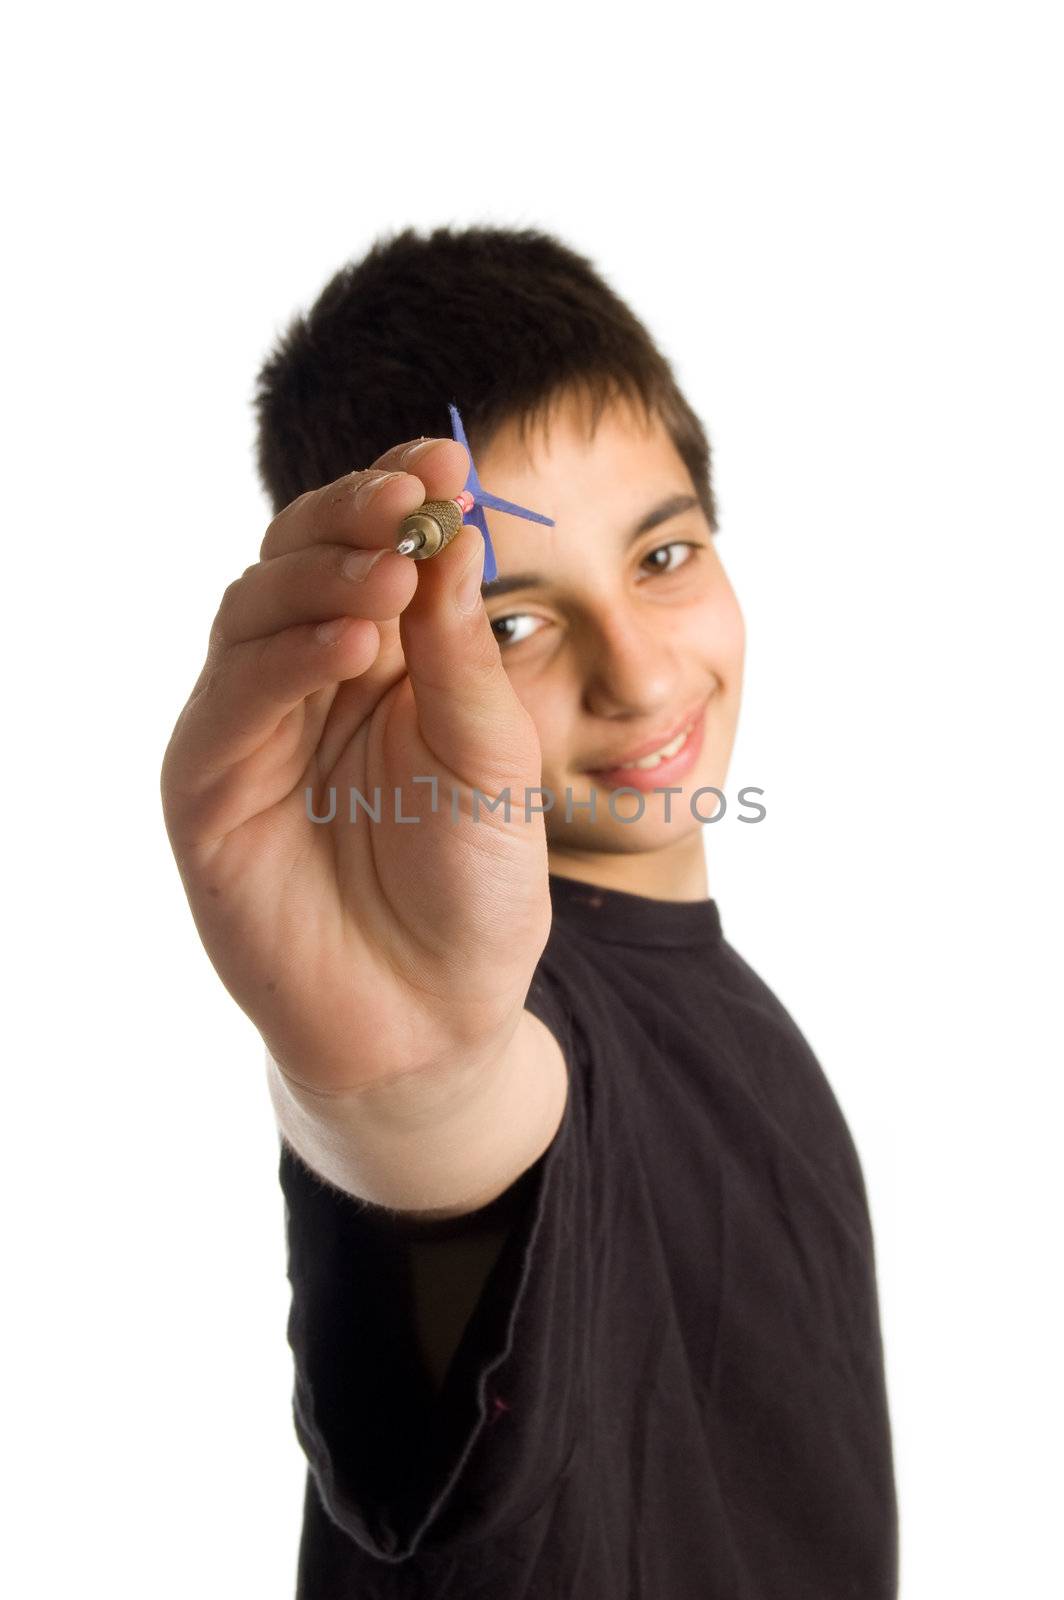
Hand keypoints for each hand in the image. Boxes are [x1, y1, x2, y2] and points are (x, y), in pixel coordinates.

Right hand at [160, 437, 550, 1095]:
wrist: (434, 1016)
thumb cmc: (473, 888)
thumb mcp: (491, 757)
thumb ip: (461, 650)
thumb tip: (450, 527)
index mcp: (379, 664)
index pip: (370, 549)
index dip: (399, 495)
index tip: (450, 454)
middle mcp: (305, 683)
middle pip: (301, 560)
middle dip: (355, 515)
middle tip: (413, 489)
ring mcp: (250, 732)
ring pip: (254, 612)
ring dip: (322, 576)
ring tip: (394, 564)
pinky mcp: (207, 790)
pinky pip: (232, 701)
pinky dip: (287, 661)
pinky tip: (351, 645)